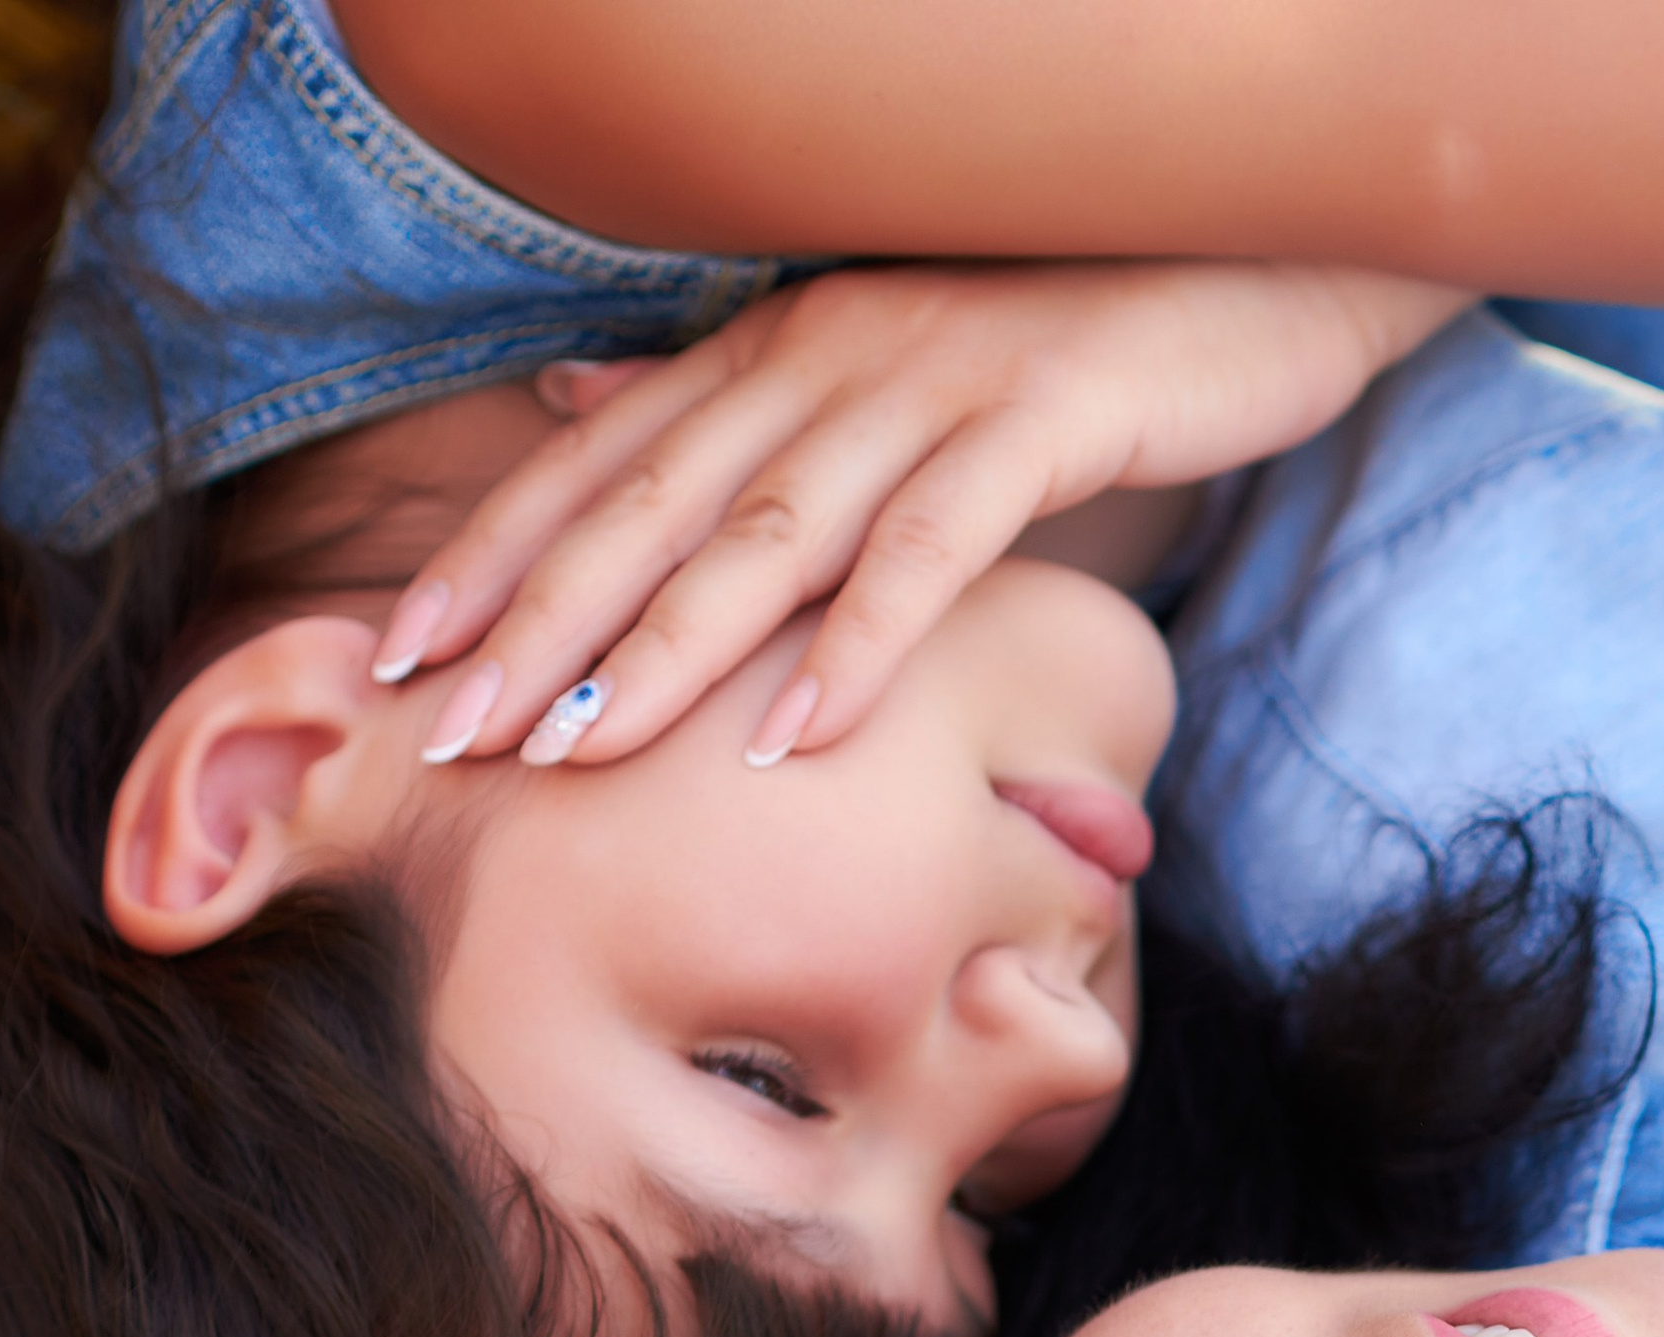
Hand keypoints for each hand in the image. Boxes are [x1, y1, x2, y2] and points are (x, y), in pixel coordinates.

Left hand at [370, 261, 1462, 772]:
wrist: (1261, 255)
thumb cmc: (1078, 337)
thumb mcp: (887, 365)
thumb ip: (739, 402)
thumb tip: (580, 401)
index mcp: (785, 347)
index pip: (607, 461)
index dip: (499, 556)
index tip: (402, 655)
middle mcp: (833, 352)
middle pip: (656, 505)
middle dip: (541, 625)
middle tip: (450, 733)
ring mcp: (934, 383)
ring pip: (769, 531)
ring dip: (667, 651)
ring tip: (578, 755)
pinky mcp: (1044, 420)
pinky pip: (931, 549)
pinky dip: (857, 645)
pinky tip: (795, 739)